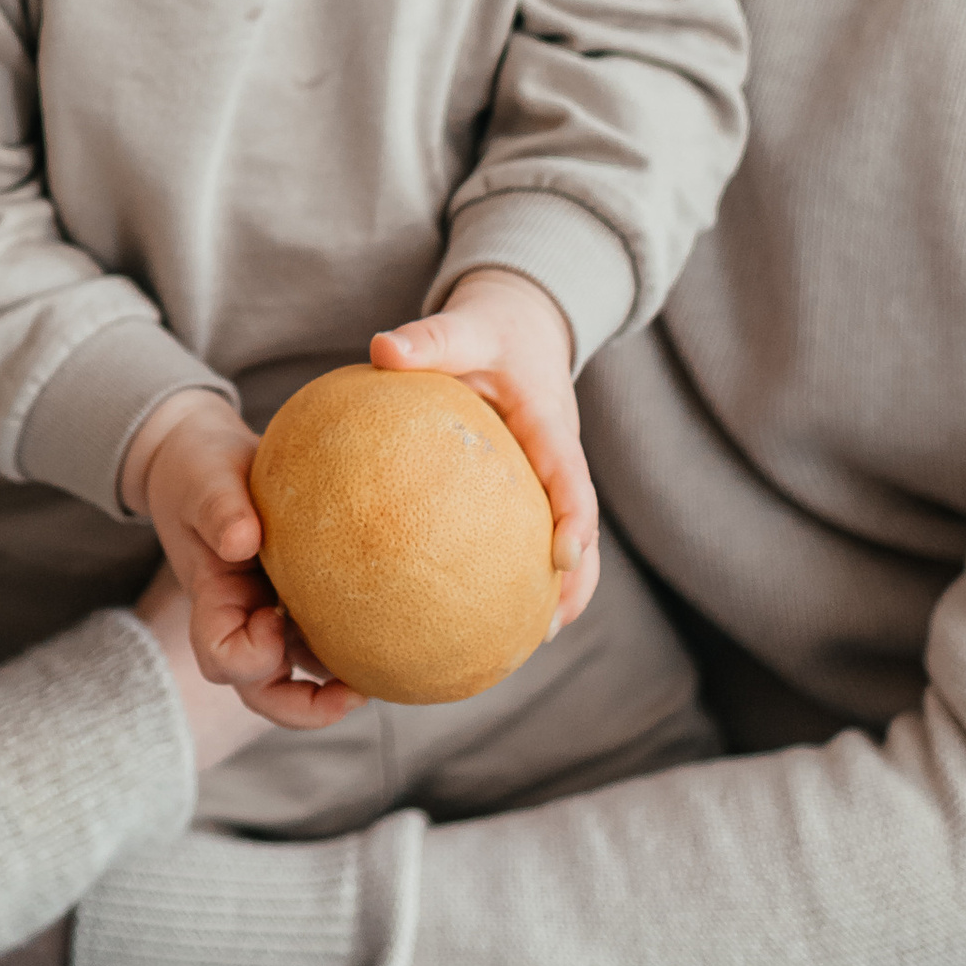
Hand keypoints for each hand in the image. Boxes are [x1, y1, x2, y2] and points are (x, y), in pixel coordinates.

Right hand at [128, 406, 365, 733]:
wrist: (204, 458)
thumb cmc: (199, 469)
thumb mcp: (203, 480)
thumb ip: (218, 508)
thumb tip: (243, 541)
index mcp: (213, 598)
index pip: (220, 657)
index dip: (248, 654)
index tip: (274, 614)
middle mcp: (243, 619)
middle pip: (264, 691)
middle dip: (304, 707)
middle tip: (353, 693)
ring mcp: (271, 614)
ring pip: (300, 676)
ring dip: (335, 688)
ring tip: (382, 677)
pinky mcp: (299, 599)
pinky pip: (325, 639)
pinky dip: (351, 648)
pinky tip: (388, 630)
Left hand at [369, 266, 600, 626]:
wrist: (520, 324)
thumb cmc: (491, 330)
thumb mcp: (465, 327)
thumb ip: (430, 340)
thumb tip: (383, 350)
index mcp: (550, 424)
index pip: (572, 477)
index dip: (575, 520)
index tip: (563, 559)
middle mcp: (559, 459)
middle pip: (583, 529)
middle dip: (575, 581)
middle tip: (546, 627)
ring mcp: (549, 480)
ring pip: (565, 542)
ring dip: (555, 590)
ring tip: (522, 641)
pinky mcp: (530, 490)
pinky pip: (527, 534)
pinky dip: (513, 571)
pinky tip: (473, 611)